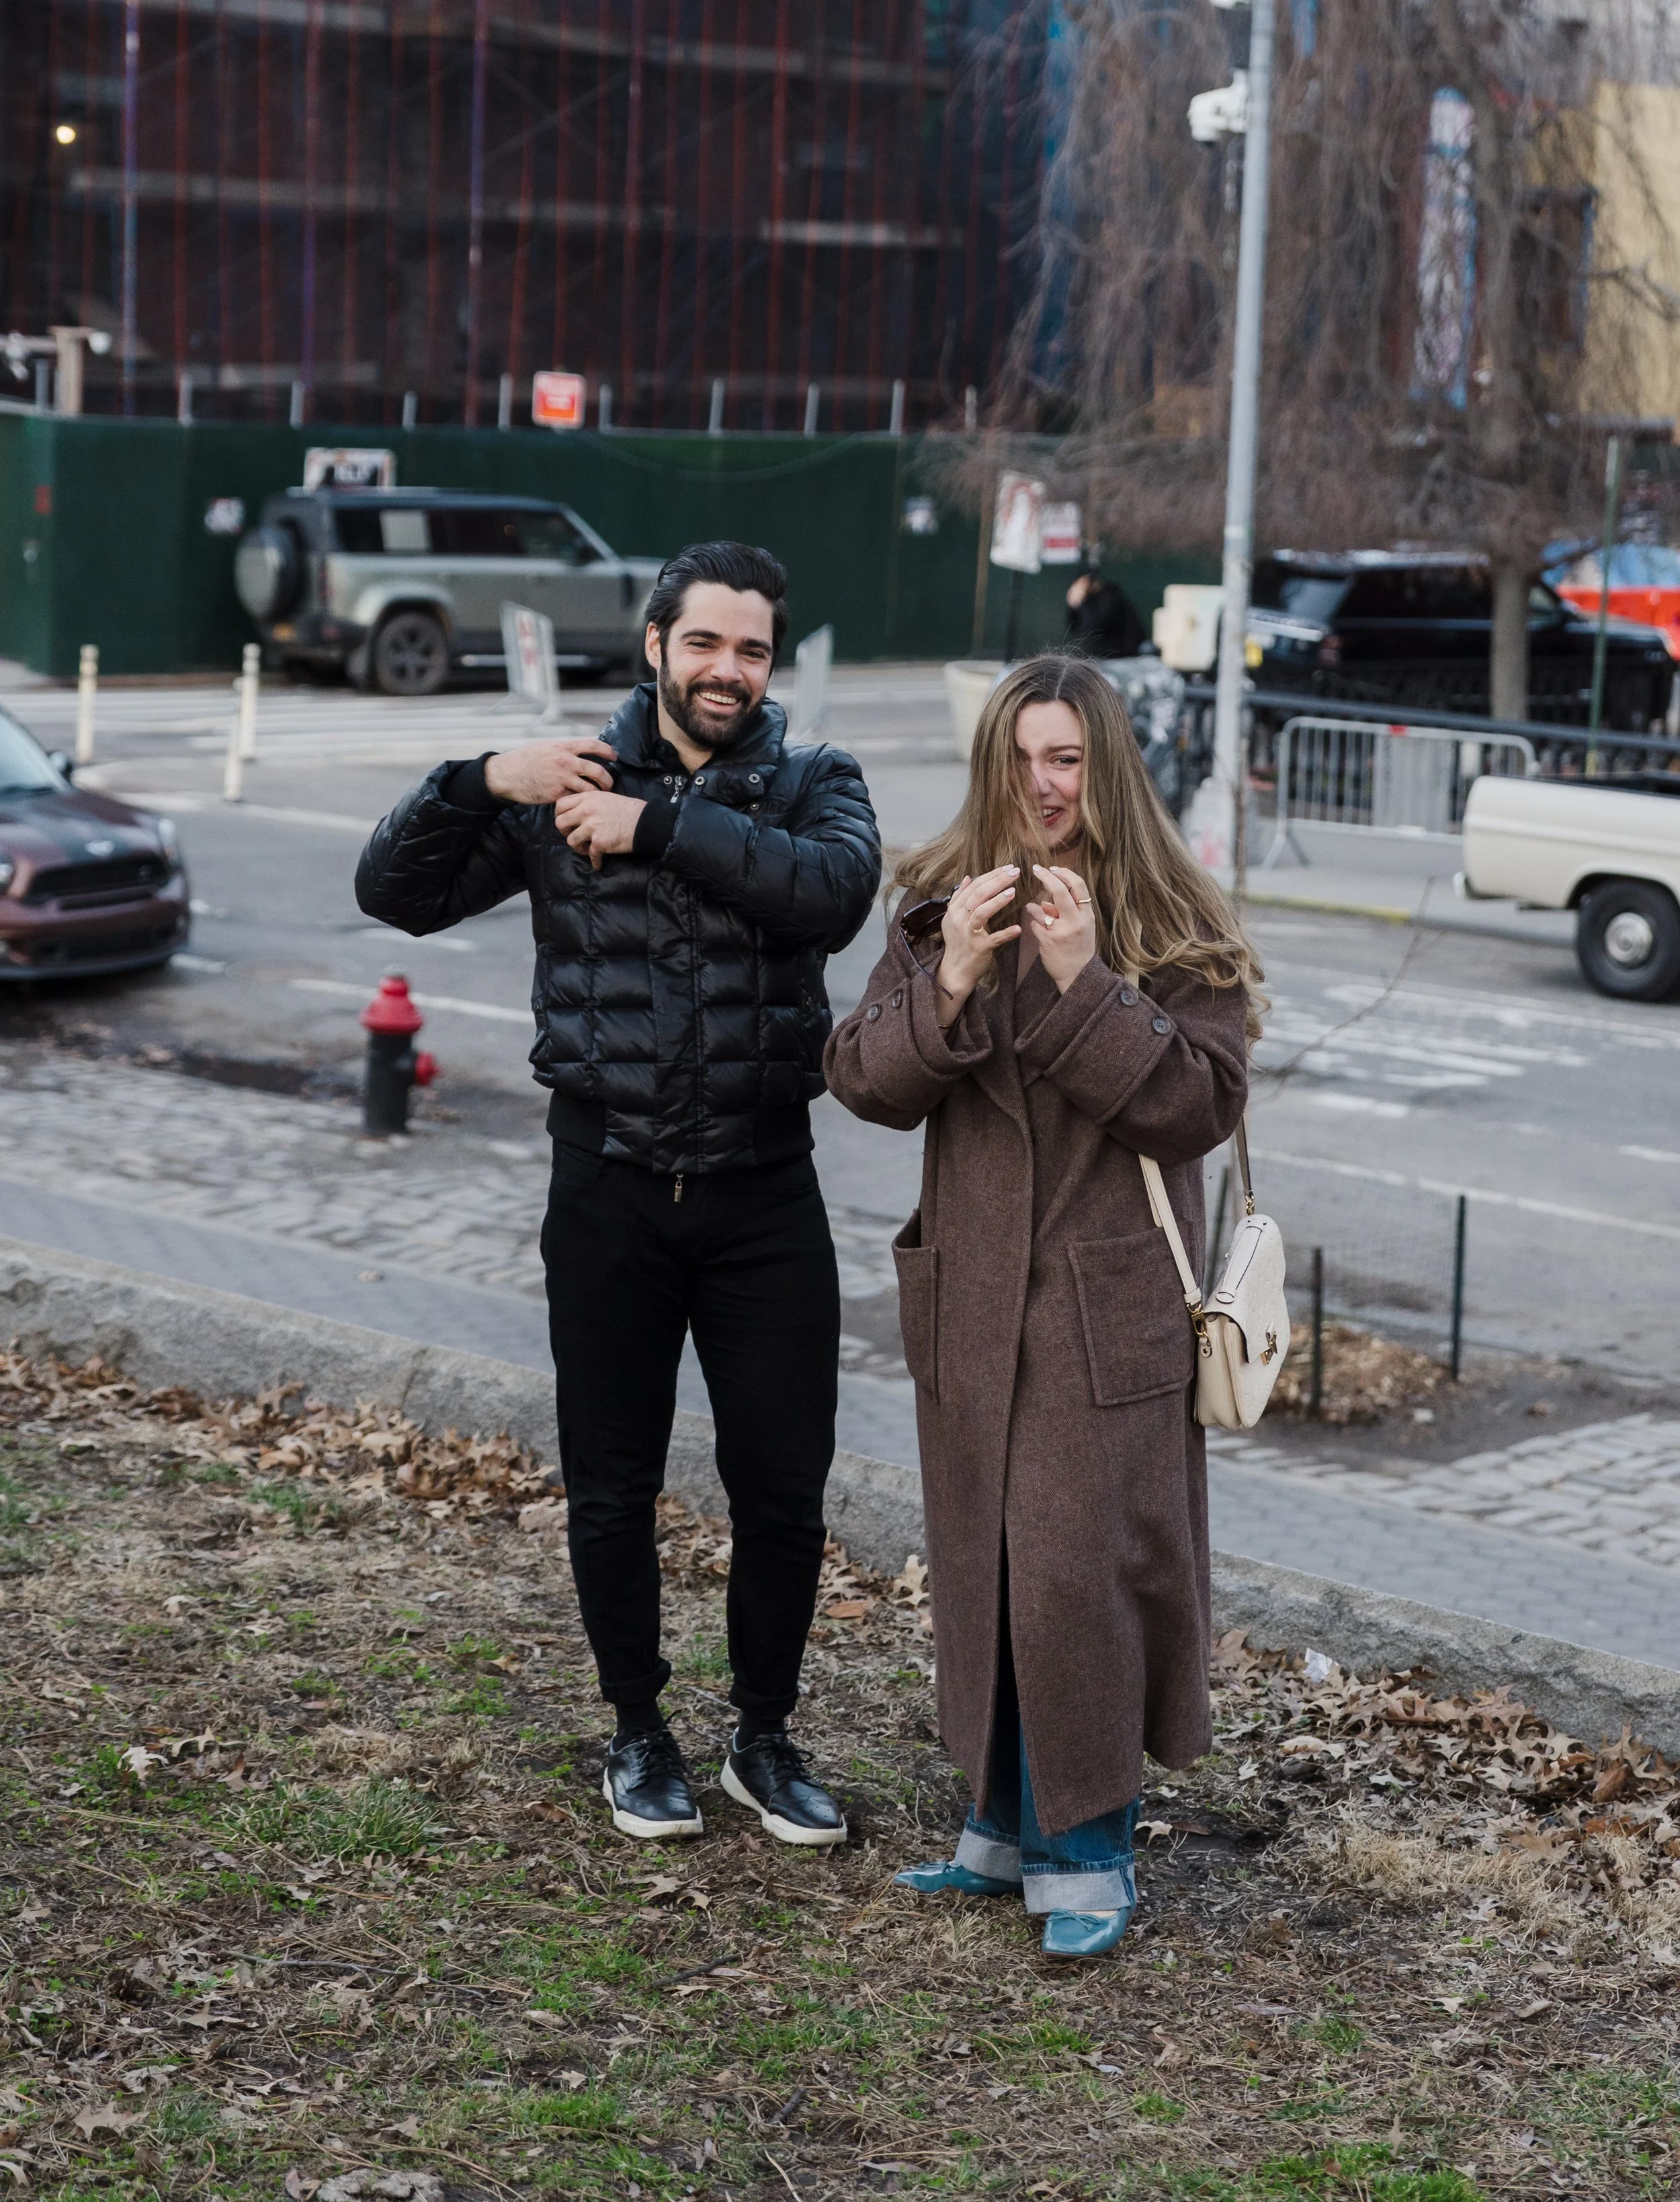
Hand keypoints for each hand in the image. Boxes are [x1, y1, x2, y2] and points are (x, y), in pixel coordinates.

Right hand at [484, 736, 616, 805]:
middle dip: (608, 780)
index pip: (593, 745)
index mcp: (564, 747)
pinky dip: (580, 802)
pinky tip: (582, 804)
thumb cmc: (525, 759)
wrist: (509, 774)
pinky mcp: (557, 794)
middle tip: (610, 785)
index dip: (608, 751)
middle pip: (597, 771)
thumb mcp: (545, 746)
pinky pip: (575, 799)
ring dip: (598, 794)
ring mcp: (562, 778)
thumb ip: (563, 748)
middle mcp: (566, 761)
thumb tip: (578, 749)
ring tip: (599, 798)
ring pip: (590, 789)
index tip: (614, 756)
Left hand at [553, 788, 646, 869]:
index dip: (560, 814)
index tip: (568, 822)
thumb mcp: (605, 797)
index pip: (560, 804)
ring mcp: (592, 827)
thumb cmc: (629, 810)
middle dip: (566, 832)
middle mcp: (586, 811)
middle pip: (560, 823)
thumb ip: (589, 802)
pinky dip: (595, 861)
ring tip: (587, 849)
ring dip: (578, 848)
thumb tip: (576, 812)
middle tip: (575, 835)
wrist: (645, 822)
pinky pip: (590, 855)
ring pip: (571, 841)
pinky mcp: (600, 842)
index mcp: (587, 798)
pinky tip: (599, 862)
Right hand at [935, 866, 1021, 1010]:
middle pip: (978, 895)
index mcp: (954, 910)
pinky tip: (1018, 928)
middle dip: (997, 881)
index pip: (973, 886)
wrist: (955, 970)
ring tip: (1013, 891)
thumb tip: (966, 878)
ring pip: (982, 912)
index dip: (991, 875)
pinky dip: (1006, 933)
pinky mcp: (979, 948)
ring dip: (998, 901)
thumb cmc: (958, 943)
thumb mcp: (953, 918)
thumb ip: (959, 897)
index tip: (1007, 868)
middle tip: (1015, 872)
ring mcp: (968, 934)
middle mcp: (958, 919)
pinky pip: (993, 939)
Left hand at [1025, 864, 1097, 990]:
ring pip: (1040, 907)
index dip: (1064, 873)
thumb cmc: (1079, 946)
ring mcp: (1061, 931)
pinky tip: (1039, 931)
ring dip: (1034, 907)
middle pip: (1060, 890)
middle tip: (1036, 869)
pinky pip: (1034, 924)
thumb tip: (1048, 897)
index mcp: (1087, 915)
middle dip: (1046, 876)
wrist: (1077, 973)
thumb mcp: (1083, 926)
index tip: (1052, 868)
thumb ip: (1070, 909)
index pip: (1078, 885)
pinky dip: (1034, 925)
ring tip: (1035, 912)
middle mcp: (1076, 921)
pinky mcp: (1048, 941)